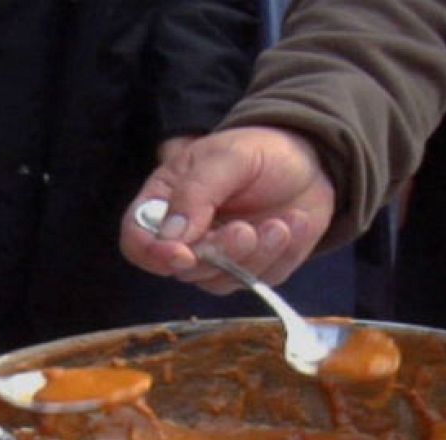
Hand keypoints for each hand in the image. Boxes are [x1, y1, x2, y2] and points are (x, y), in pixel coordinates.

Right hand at [121, 126, 334, 293]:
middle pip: (183, 269)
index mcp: (165, 202)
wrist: (308, 162)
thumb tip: (172, 236)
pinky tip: (294, 223)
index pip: (137, 241)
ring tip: (280, 224)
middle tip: (245, 229)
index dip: (153, 254)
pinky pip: (259, 280)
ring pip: (221, 281)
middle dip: (218, 253)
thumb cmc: (259, 151)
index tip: (183, 254)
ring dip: (254, 255)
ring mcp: (218, 259)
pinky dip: (280, 254)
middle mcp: (186, 238)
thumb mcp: (226, 157)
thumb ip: (196, 193)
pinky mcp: (252, 270)